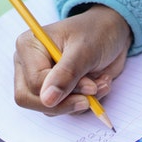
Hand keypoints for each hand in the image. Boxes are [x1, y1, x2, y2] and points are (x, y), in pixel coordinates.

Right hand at [13, 4, 131, 114]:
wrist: (113, 32)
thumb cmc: (97, 32)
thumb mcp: (85, 50)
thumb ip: (66, 74)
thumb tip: (48, 100)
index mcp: (28, 47)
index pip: (34, 83)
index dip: (61, 90)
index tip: (90, 87)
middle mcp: (29, 65)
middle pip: (31, 100)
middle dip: (66, 103)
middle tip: (92, 96)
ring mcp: (42, 80)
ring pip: (50, 108)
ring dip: (81, 101)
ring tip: (101, 83)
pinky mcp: (57, 91)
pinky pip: (66, 109)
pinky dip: (86, 102)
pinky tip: (100, 84)